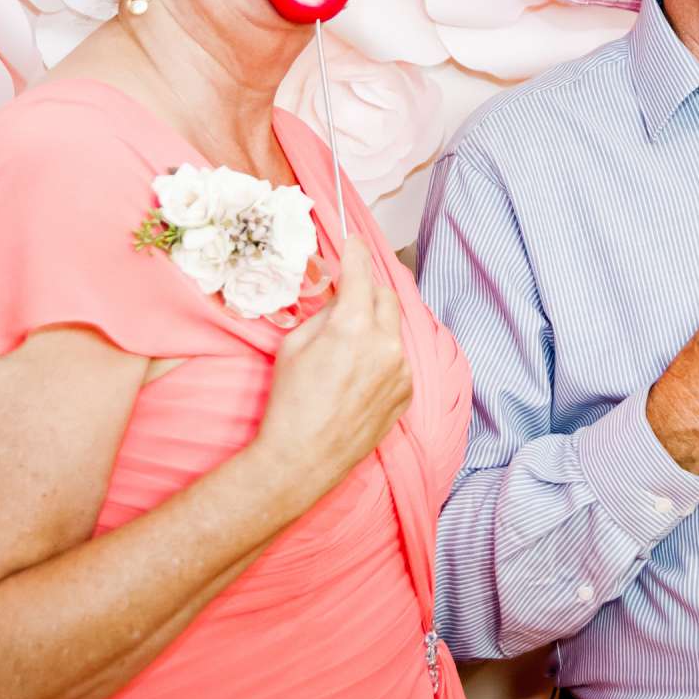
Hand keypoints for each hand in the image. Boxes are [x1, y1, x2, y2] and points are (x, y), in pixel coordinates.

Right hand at [258, 247, 412, 499]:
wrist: (304, 457)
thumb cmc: (291, 401)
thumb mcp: (295, 344)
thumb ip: (326, 313)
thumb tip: (343, 298)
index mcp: (354, 326)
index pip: (361, 273)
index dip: (356, 253)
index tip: (354, 242)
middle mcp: (386, 344)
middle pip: (386, 297)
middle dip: (367, 292)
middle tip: (346, 301)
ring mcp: (401, 370)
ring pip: (393, 329)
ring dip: (375, 327)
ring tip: (346, 351)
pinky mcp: (407, 392)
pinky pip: (398, 359)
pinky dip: (382, 356)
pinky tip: (357, 376)